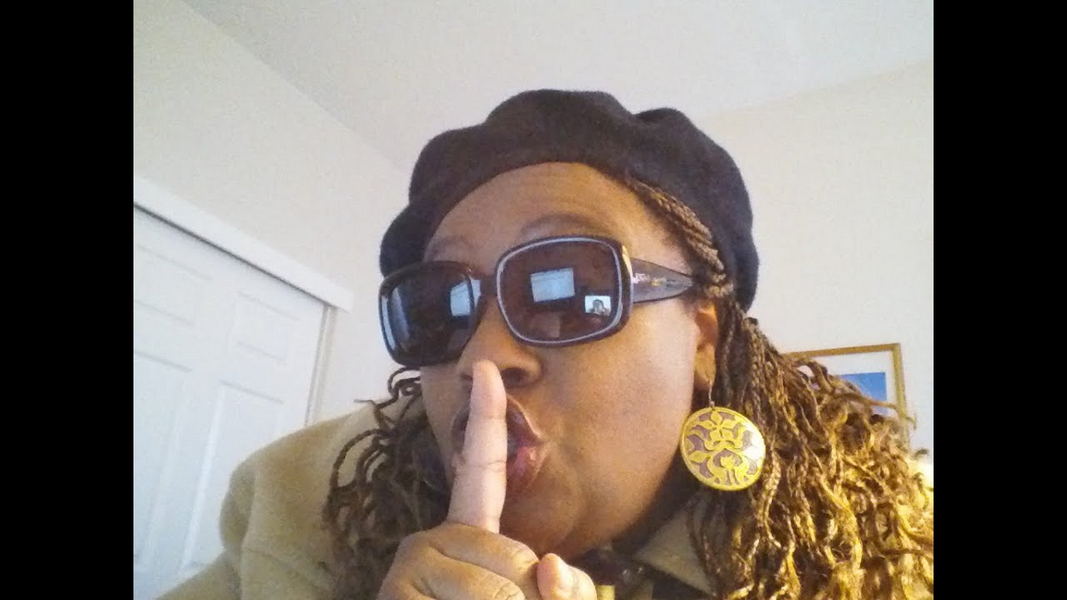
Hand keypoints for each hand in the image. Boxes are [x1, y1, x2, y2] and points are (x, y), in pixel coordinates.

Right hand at [377, 360, 596, 598]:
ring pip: (502, 589)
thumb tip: (549, 562)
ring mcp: (411, 564)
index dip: (487, 419)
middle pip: (519, 557)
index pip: (484, 471)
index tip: (486, 368)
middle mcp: (434, 539)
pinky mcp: (397, 592)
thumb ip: (566, 592)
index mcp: (470, 535)